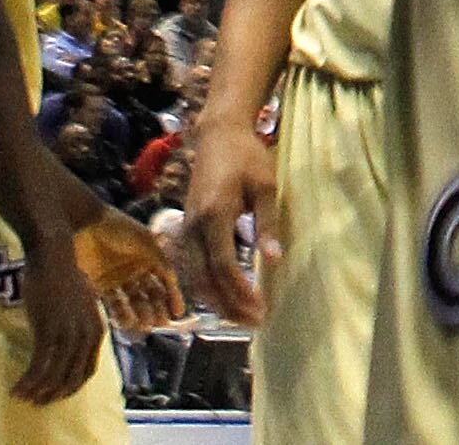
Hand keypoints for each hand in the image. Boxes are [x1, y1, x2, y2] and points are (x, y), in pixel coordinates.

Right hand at [16, 234, 111, 405]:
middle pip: (71, 377)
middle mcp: (86, 335)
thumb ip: (82, 325)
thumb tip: (73, 342)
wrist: (53, 256)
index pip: (87, 370)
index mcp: (97, 330)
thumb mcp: (83, 304)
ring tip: (22, 397)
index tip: (56, 395)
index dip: (72, 386)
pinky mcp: (48, 330)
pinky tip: (17, 387)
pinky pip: (39, 365)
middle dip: (54, 395)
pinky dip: (28, 380)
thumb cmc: (64, 276)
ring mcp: (68, 333)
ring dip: (37, 391)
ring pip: (54, 375)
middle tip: (37, 402)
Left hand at [76, 200, 185, 333]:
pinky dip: (121, 313)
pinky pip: (114, 303)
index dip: (172, 296)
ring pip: (133, 301)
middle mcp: (136, 270)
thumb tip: (174, 281)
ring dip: (140, 313)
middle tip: (159, 323)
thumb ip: (161, 259)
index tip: (177, 312)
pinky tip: (127, 322)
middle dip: (156, 309)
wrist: (84, 224)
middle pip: (150, 294)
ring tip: (143, 325)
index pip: (165, 281)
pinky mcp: (100, 285)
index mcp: (150, 257)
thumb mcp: (145, 241)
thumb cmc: (118, 228)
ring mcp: (118, 278)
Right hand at [184, 115, 281, 324]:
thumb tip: (273, 261)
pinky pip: (188, 267)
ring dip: (214, 300)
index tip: (260, 309)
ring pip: (193, 276)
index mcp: (214, 214)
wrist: (218, 135)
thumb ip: (268, 224)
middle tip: (253, 323)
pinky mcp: (185, 228)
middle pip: (205, 278)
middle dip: (228, 305)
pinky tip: (220, 297)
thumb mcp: (265, 186)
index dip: (240, 293)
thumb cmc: (247, 157)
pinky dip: (203, 287)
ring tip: (239, 317)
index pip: (224, 266)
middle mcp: (194, 226)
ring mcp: (185, 228)